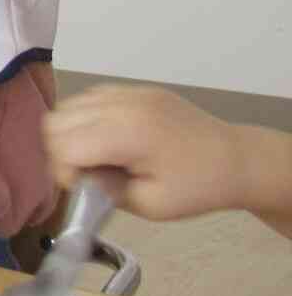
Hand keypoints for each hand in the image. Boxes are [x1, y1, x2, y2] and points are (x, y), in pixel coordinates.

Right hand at [44, 84, 255, 221]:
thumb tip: (79, 178)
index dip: (64, 172)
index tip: (83, 188)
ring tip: (96, 155)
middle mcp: (122, 104)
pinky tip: (108, 138)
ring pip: (68, 105)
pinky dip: (87, 117)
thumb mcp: (149, 205)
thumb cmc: (197, 188)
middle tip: (87, 174)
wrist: (238, 160)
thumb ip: (104, 191)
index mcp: (127, 134)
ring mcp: (129, 92)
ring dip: (71, 133)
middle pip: (56, 121)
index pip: (63, 145)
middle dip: (61, 152)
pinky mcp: (136, 89)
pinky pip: (90, 96)